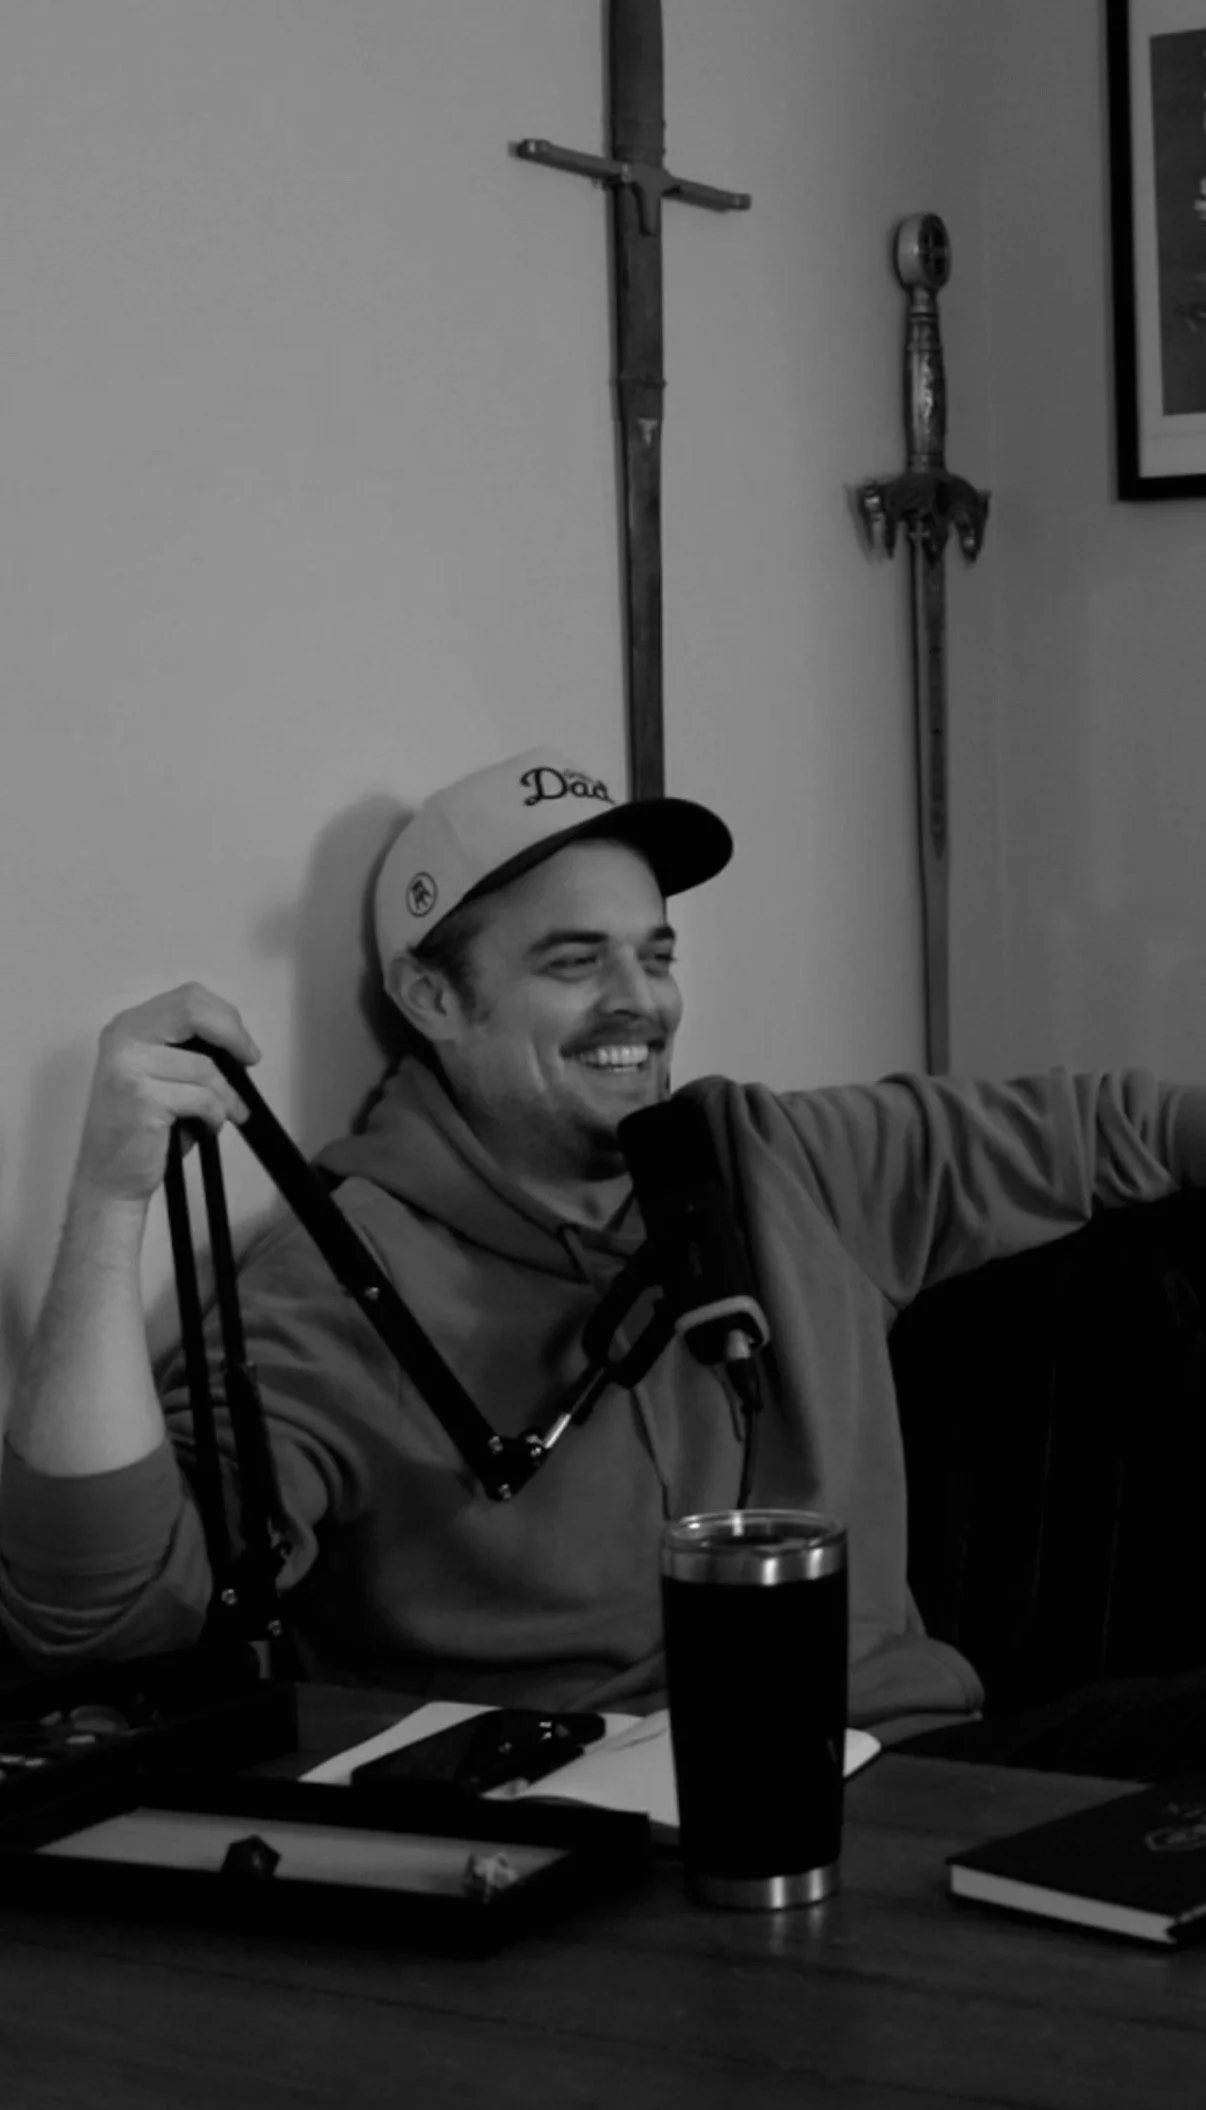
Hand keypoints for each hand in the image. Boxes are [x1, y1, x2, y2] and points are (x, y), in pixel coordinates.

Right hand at [72, 983, 261, 1206]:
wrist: (109, 1179)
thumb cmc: (141, 1130)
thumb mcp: (159, 1075)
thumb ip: (186, 1048)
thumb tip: (237, 1041)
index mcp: (128, 1026)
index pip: (188, 997)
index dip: (225, 1018)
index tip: (243, 1045)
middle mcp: (123, 1038)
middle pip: (194, 1010)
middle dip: (233, 1036)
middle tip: (249, 1061)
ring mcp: (128, 1066)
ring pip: (205, 1067)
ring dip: (226, 1096)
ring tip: (222, 1114)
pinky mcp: (141, 1098)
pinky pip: (203, 1099)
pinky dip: (216, 1116)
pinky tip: (206, 1128)